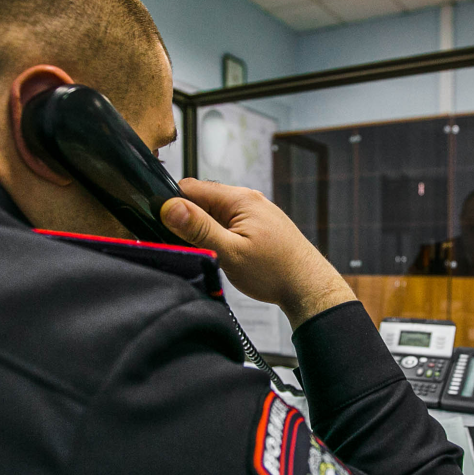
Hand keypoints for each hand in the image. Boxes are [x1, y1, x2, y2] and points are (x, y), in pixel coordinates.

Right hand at [160, 179, 355, 328]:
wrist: (309, 287)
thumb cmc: (275, 272)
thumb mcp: (230, 251)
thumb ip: (199, 228)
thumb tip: (170, 207)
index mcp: (240, 198)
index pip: (191, 187)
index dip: (173, 204)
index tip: (164, 225)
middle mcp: (248, 199)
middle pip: (202, 200)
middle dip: (189, 220)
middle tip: (188, 245)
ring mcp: (255, 212)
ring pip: (215, 214)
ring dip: (205, 231)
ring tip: (210, 253)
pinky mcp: (258, 226)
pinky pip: (229, 224)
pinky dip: (220, 237)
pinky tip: (224, 255)